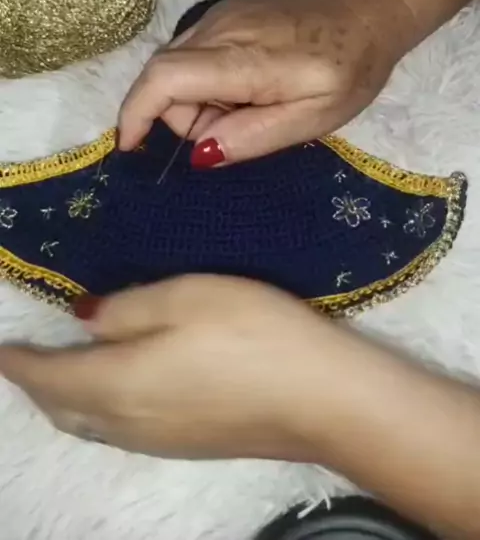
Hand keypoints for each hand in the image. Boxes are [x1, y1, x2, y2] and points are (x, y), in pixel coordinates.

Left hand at [0, 276, 330, 458]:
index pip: (49, 376)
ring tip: (63, 371)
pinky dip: (97, 409)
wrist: (323, 399)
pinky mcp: (189, 445)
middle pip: (64, 408)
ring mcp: (160, 441)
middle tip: (26, 358)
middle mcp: (128, 422)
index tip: (0, 347)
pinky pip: (119, 430)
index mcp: (118, 382)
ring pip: (91, 424)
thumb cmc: (252, 333)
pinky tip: (116, 390)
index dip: (19, 362)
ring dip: (67, 399)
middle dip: (38, 384)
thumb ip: (126, 308)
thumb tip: (82, 319)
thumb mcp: (185, 297)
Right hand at [119, 0, 415, 164]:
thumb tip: (200, 153)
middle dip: (180, 117)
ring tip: (251, 109)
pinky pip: (193, 53)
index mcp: (242, 59)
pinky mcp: (226, 12)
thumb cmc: (351, 66)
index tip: (131, 148)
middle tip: (232, 133)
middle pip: (162, 77)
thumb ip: (254, 136)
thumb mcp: (314, 118)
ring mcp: (220, 15)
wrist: (371, 5)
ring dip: (196, 101)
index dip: (136, 114)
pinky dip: (205, 81)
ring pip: (176, 66)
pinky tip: (248, 87)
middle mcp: (219, 29)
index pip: (164, 79)